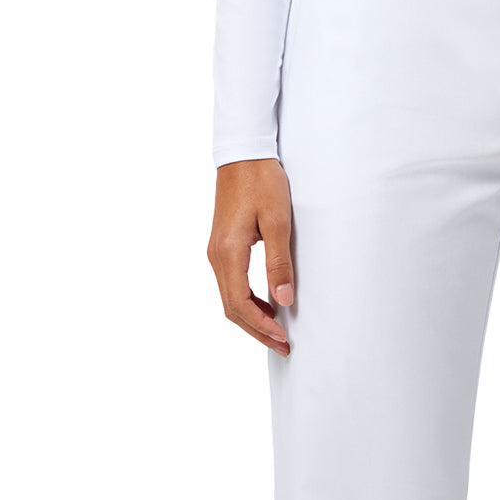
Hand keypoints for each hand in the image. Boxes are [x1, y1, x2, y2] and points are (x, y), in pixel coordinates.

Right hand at [207, 159, 294, 356]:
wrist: (243, 152)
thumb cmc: (262, 181)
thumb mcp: (278, 221)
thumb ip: (279, 263)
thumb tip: (283, 301)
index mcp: (228, 252)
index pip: (240, 304)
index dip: (261, 326)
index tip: (283, 339)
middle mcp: (216, 256)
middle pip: (231, 308)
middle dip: (257, 331)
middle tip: (283, 346)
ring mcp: (216, 251)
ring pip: (229, 298)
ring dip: (252, 319)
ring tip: (277, 333)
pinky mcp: (222, 246)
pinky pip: (231, 284)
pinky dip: (247, 302)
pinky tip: (267, 306)